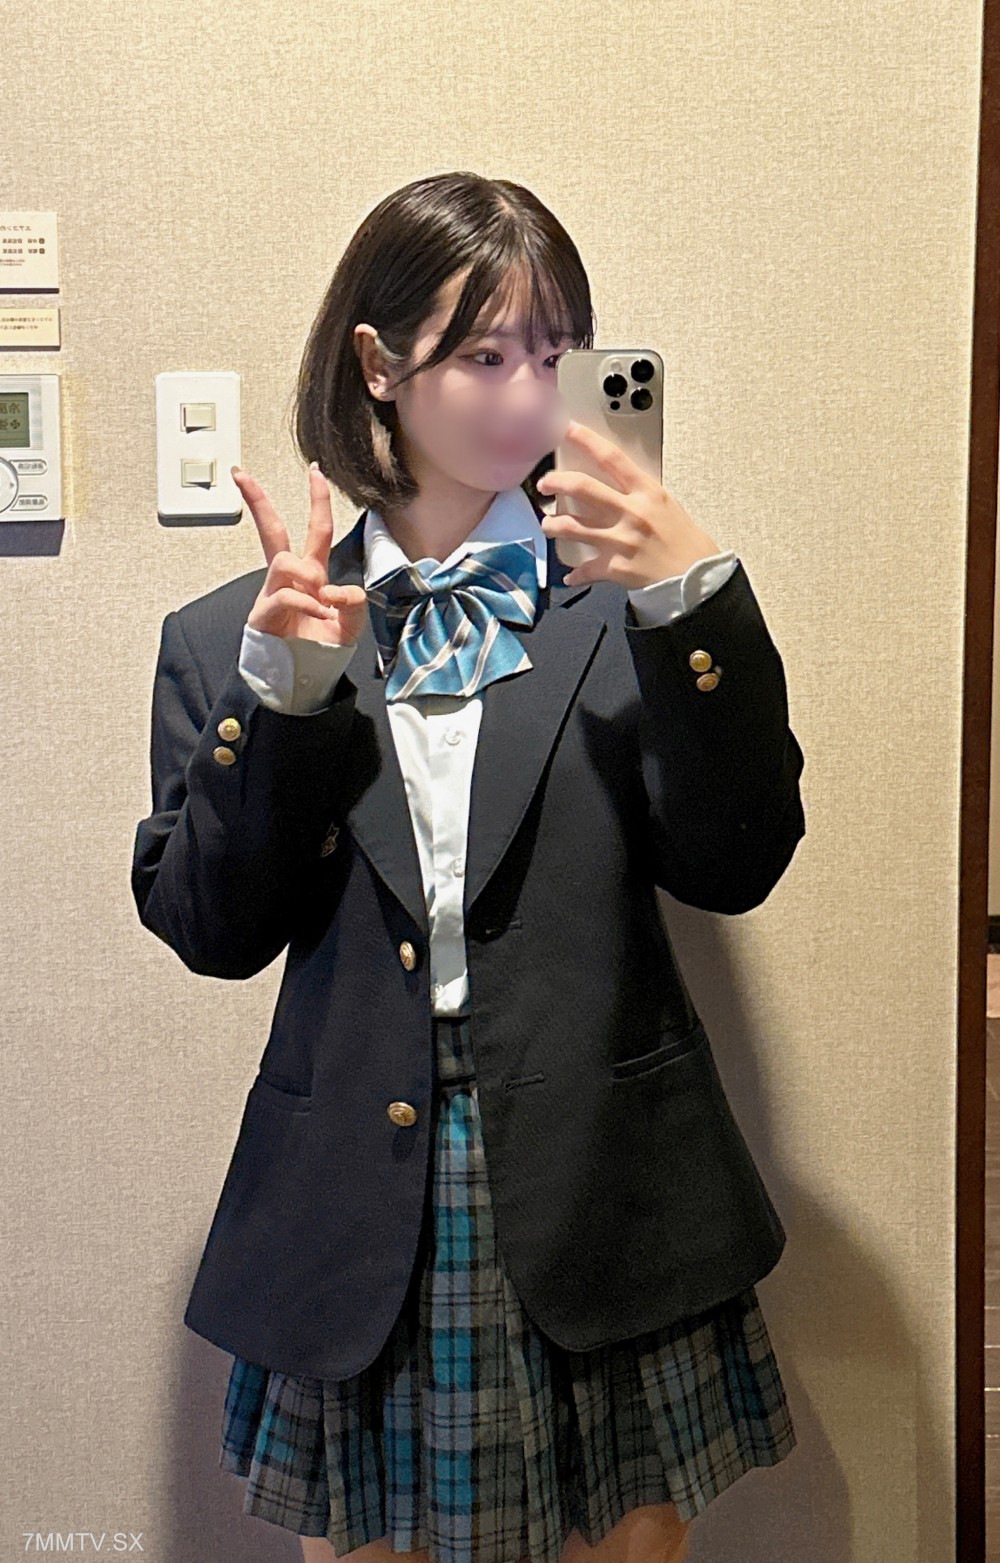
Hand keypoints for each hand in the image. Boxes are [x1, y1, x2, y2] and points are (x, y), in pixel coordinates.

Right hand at [235, 461, 367, 643]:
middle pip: (271, 530)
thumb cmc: (321, 649)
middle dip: (257, 500)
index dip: (316, 500)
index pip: (314, 529)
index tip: (315, 471)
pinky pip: (287, 595)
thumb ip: (354, 602)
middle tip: (241, 474)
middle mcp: (289, 579)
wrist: (304, 680)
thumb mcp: (351, 624)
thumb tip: (337, 589)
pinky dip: (309, 605)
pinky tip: (319, 617)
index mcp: (311, 574)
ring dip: (309, 577)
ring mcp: (273, 594)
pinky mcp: (264, 614)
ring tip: (321, 602)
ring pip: (286, 562)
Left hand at [536, 421, 723, 587]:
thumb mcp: (666, 506)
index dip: (585, 440)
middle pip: (582, 488)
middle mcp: (631, 512)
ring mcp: (621, 540)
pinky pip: (585, 569)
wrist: (698, 578)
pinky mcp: (616, 567)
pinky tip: (570, 576)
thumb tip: (614, 486)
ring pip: (573, 527)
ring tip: (548, 525)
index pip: (611, 458)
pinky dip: (575, 574)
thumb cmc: (686, 542)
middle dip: (556, 482)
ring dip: (553, 525)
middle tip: (545, 483)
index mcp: (647, 492)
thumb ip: (639, 495)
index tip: (566, 429)